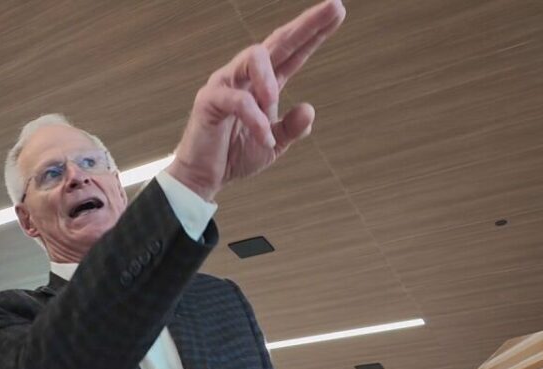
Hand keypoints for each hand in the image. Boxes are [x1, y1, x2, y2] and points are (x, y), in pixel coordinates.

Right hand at [166, 0, 345, 200]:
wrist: (205, 178)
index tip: (337, 12)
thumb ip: (292, 128)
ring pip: (253, 57)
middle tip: (334, 6)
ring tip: (273, 100)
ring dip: (270, 78)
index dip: (315, 33)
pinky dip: (255, 120)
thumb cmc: (234, 155)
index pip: (293, 52)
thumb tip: (308, 109)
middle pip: (279, 41)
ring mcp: (226, 83)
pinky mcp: (209, 100)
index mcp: (264, 83)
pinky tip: (265, 137)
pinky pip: (238, 101)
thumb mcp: (274, 144)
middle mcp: (245, 75)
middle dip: (307, 24)